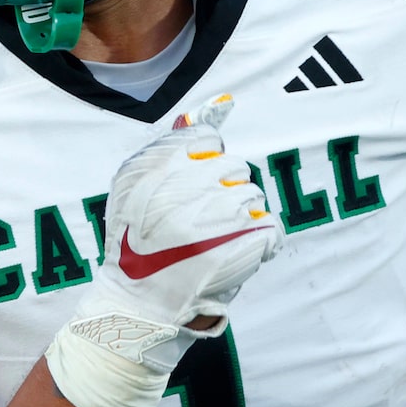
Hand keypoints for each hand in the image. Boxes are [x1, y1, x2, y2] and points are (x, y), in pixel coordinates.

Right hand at [44, 96, 283, 406]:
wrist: (140, 303)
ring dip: (238, 217)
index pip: (207, 140)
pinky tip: (233, 254)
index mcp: (160, 167)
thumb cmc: (137, 244)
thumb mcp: (136, 187)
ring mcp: (218, 215)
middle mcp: (189, 186)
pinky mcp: (242, 244)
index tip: (192, 189)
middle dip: (222, 190)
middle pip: (235, 166)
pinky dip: (258, 241)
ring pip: (252, 195)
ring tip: (211, 242)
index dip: (204, 165)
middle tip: (198, 223)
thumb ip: (174, 143)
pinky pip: (269, 225)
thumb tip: (221, 102)